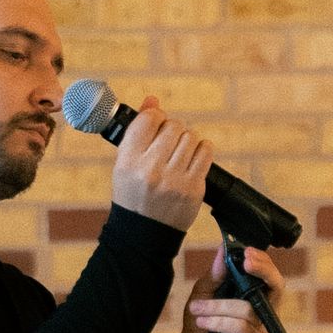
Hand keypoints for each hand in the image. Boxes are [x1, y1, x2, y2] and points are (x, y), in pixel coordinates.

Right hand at [110, 96, 214, 233]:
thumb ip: (138, 129)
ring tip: (179, 153)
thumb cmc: (134, 192)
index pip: (148, 119)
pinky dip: (202, 149)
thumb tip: (153, 99)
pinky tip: (193, 157)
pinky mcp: (193, 188)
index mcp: (128, 160)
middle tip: (168, 142)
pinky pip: (206, 151)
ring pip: (191, 137)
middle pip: (173, 126)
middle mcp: (150, 169)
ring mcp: (173, 180)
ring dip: (187, 140)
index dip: (155, 116)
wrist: (145, 232)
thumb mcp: (126, 162)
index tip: (156, 124)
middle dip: (173, 129)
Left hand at [173, 248, 278, 332]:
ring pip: (248, 309)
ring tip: (197, 310)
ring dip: (218, 307)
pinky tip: (203, 323)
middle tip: (245, 261)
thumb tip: (223, 251)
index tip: (246, 251)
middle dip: (262, 270)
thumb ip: (215, 275)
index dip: (263, 262)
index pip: (269, 276)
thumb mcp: (202, 295)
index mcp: (256, 298)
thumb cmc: (199, 328)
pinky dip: (219, 322)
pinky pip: (242, 327)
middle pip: (276, 287)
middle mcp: (265, 314)